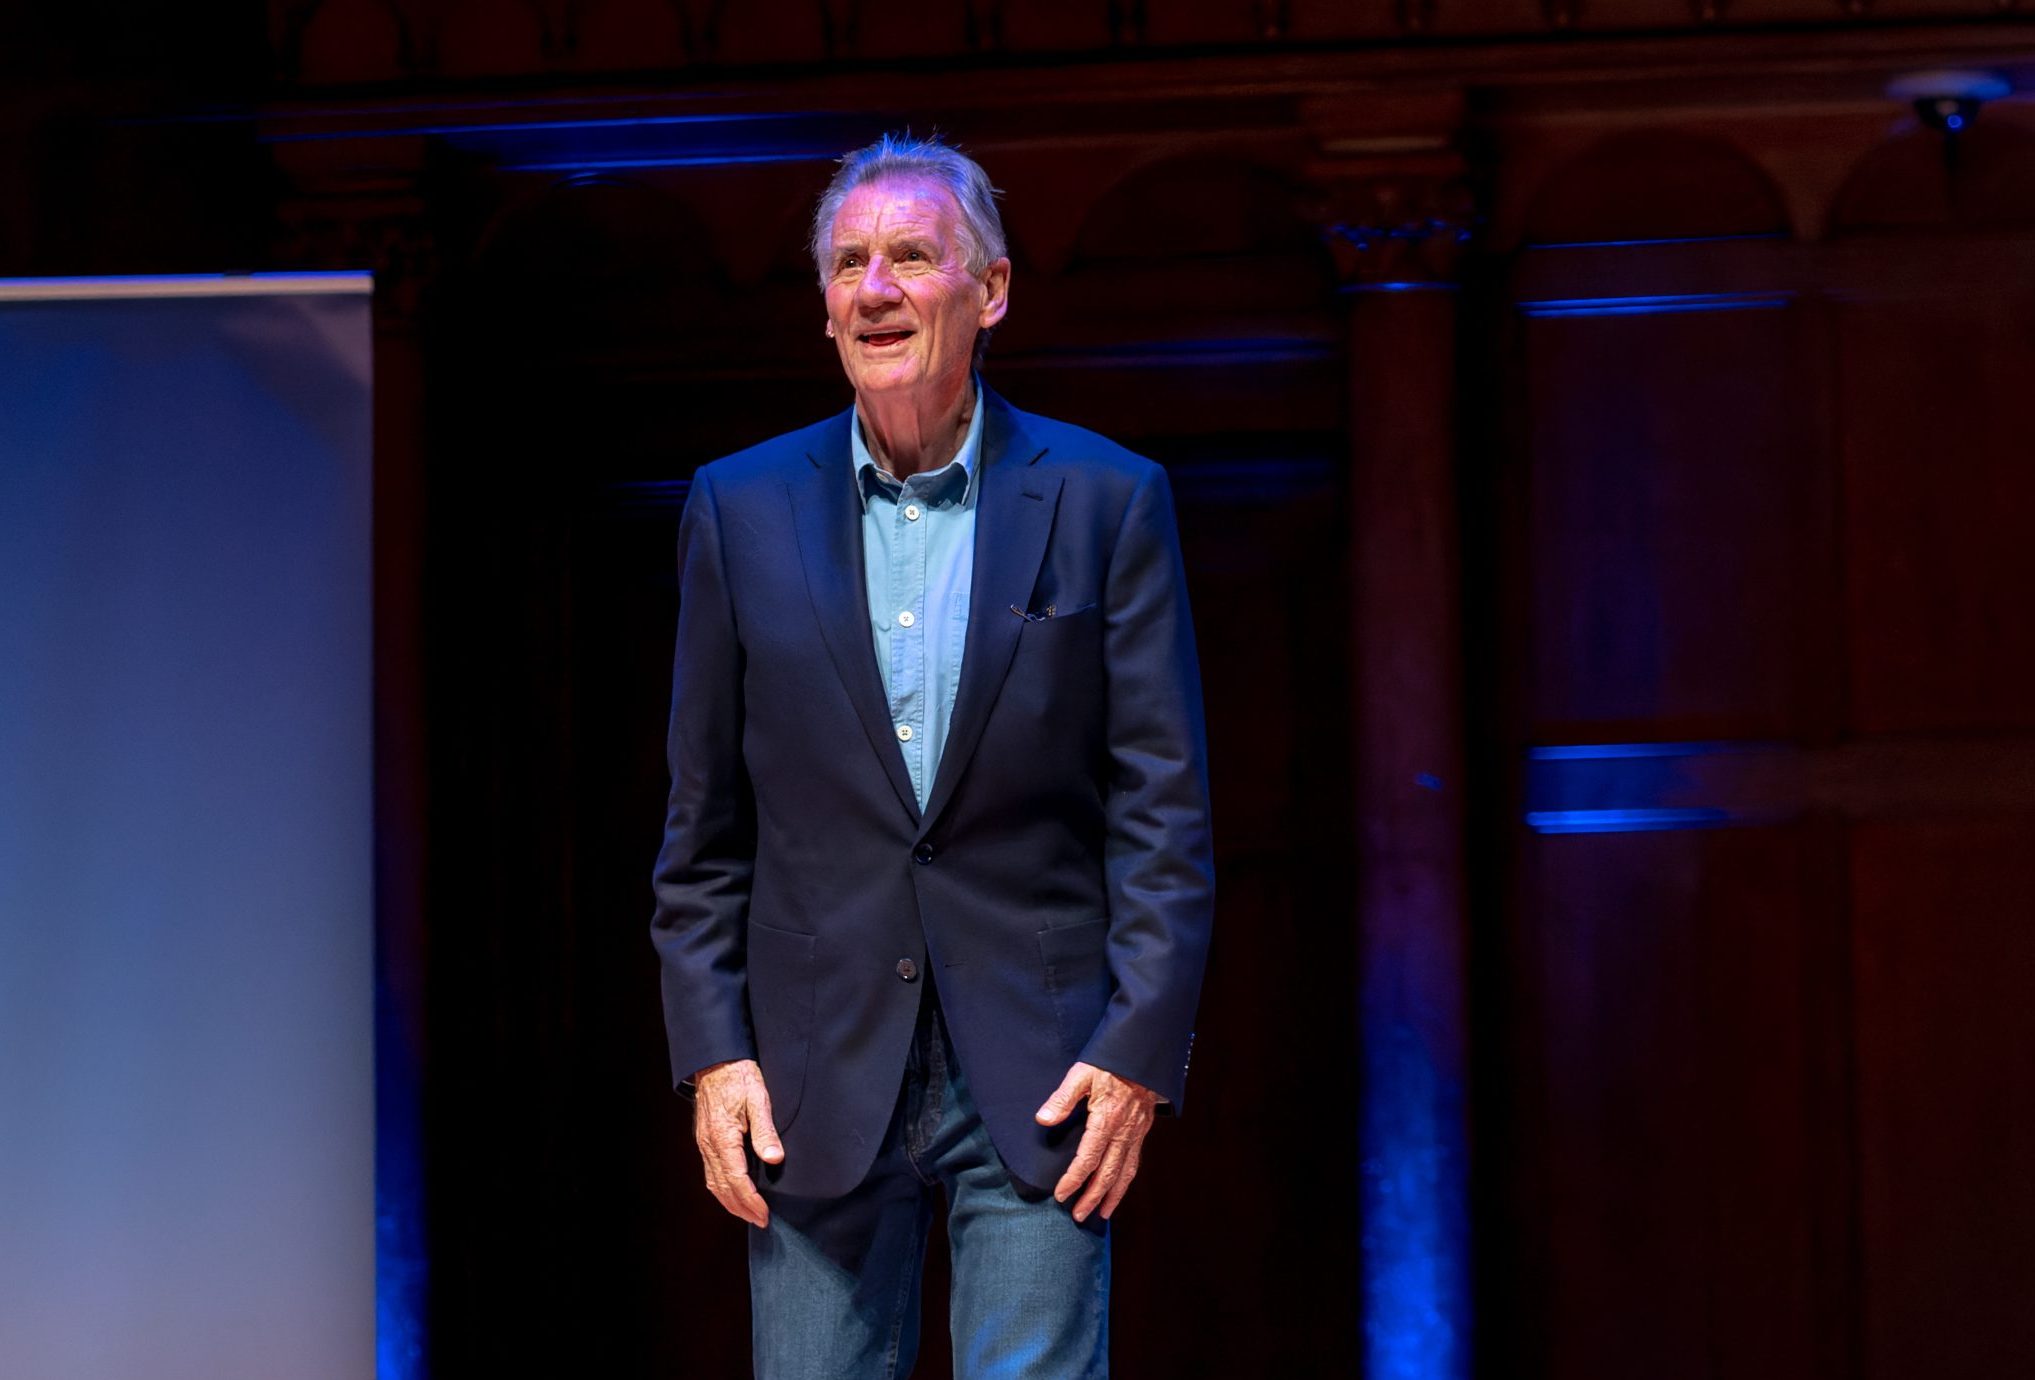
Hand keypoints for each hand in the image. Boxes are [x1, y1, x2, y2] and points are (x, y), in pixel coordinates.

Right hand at [692, 1058, 782, 1227]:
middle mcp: (709, 1145)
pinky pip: (710, 1172)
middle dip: (741, 1208)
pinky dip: (721, 1188)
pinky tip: (732, 1191)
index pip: (737, 1180)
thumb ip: (765, 1130)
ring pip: (714, 1183)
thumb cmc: (739, 1076)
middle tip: (760, 1221)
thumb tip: (774, 1159)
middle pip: (723, 1187)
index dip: (751, 1201)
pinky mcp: (704, 1140)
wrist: (715, 1060)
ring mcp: (704, 1143)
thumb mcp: (759, 1098)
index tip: (765, 1215)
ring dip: (730, 1202)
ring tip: (747, 1214)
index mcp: (723, 1137)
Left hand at [1034, 1061, 1159, 1222]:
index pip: (1088, 1158)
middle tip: (1078, 1216)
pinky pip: (1134, 1163)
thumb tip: (1043, 1120)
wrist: (1143, 1054)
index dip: (1074, 1179)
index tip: (1061, 1194)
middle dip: (1093, 1197)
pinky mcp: (1142, 1132)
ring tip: (1102, 1214)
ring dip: (1112, 1196)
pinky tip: (1118, 1190)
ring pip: (1125, 1172)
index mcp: (1107, 1119)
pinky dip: (1126, 1181)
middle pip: (1108, 1173)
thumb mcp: (1082, 1074)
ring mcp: (1135, 1134)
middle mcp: (1124, 1132)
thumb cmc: (1110, 1062)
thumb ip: (1063, 1098)